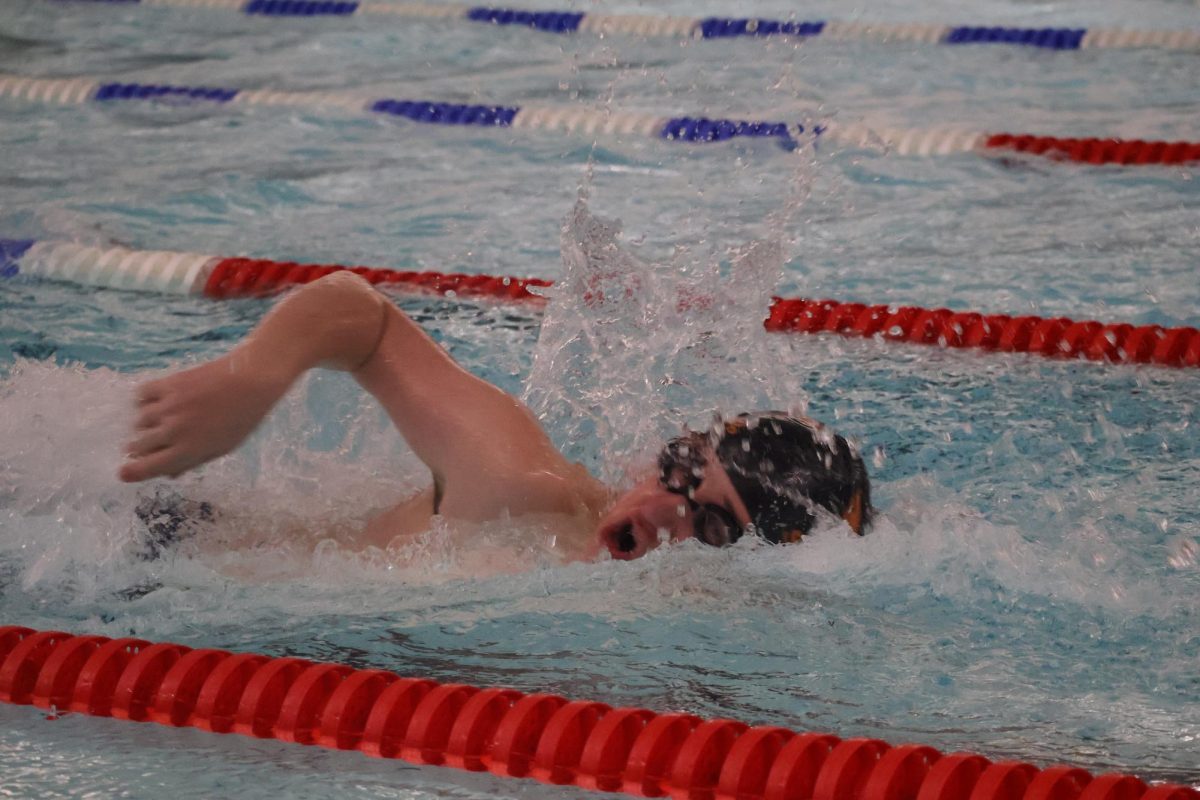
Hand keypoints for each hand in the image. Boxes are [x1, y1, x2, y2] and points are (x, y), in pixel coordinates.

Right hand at [119, 354, 289, 481]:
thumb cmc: (242, 418)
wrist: (251, 380)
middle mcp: (174, 431)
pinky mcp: (168, 384)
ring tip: (161, 421)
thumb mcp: (223, 448)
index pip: (147, 467)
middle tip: (148, 444)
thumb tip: (168, 475)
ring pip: (138, 422)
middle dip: (139, 449)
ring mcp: (168, 406)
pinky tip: (156, 402)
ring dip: (144, 425)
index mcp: (188, 451)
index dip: (131, 472)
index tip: (124, 473)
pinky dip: (144, 401)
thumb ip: (193, 461)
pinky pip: (141, 396)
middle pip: (137, 446)